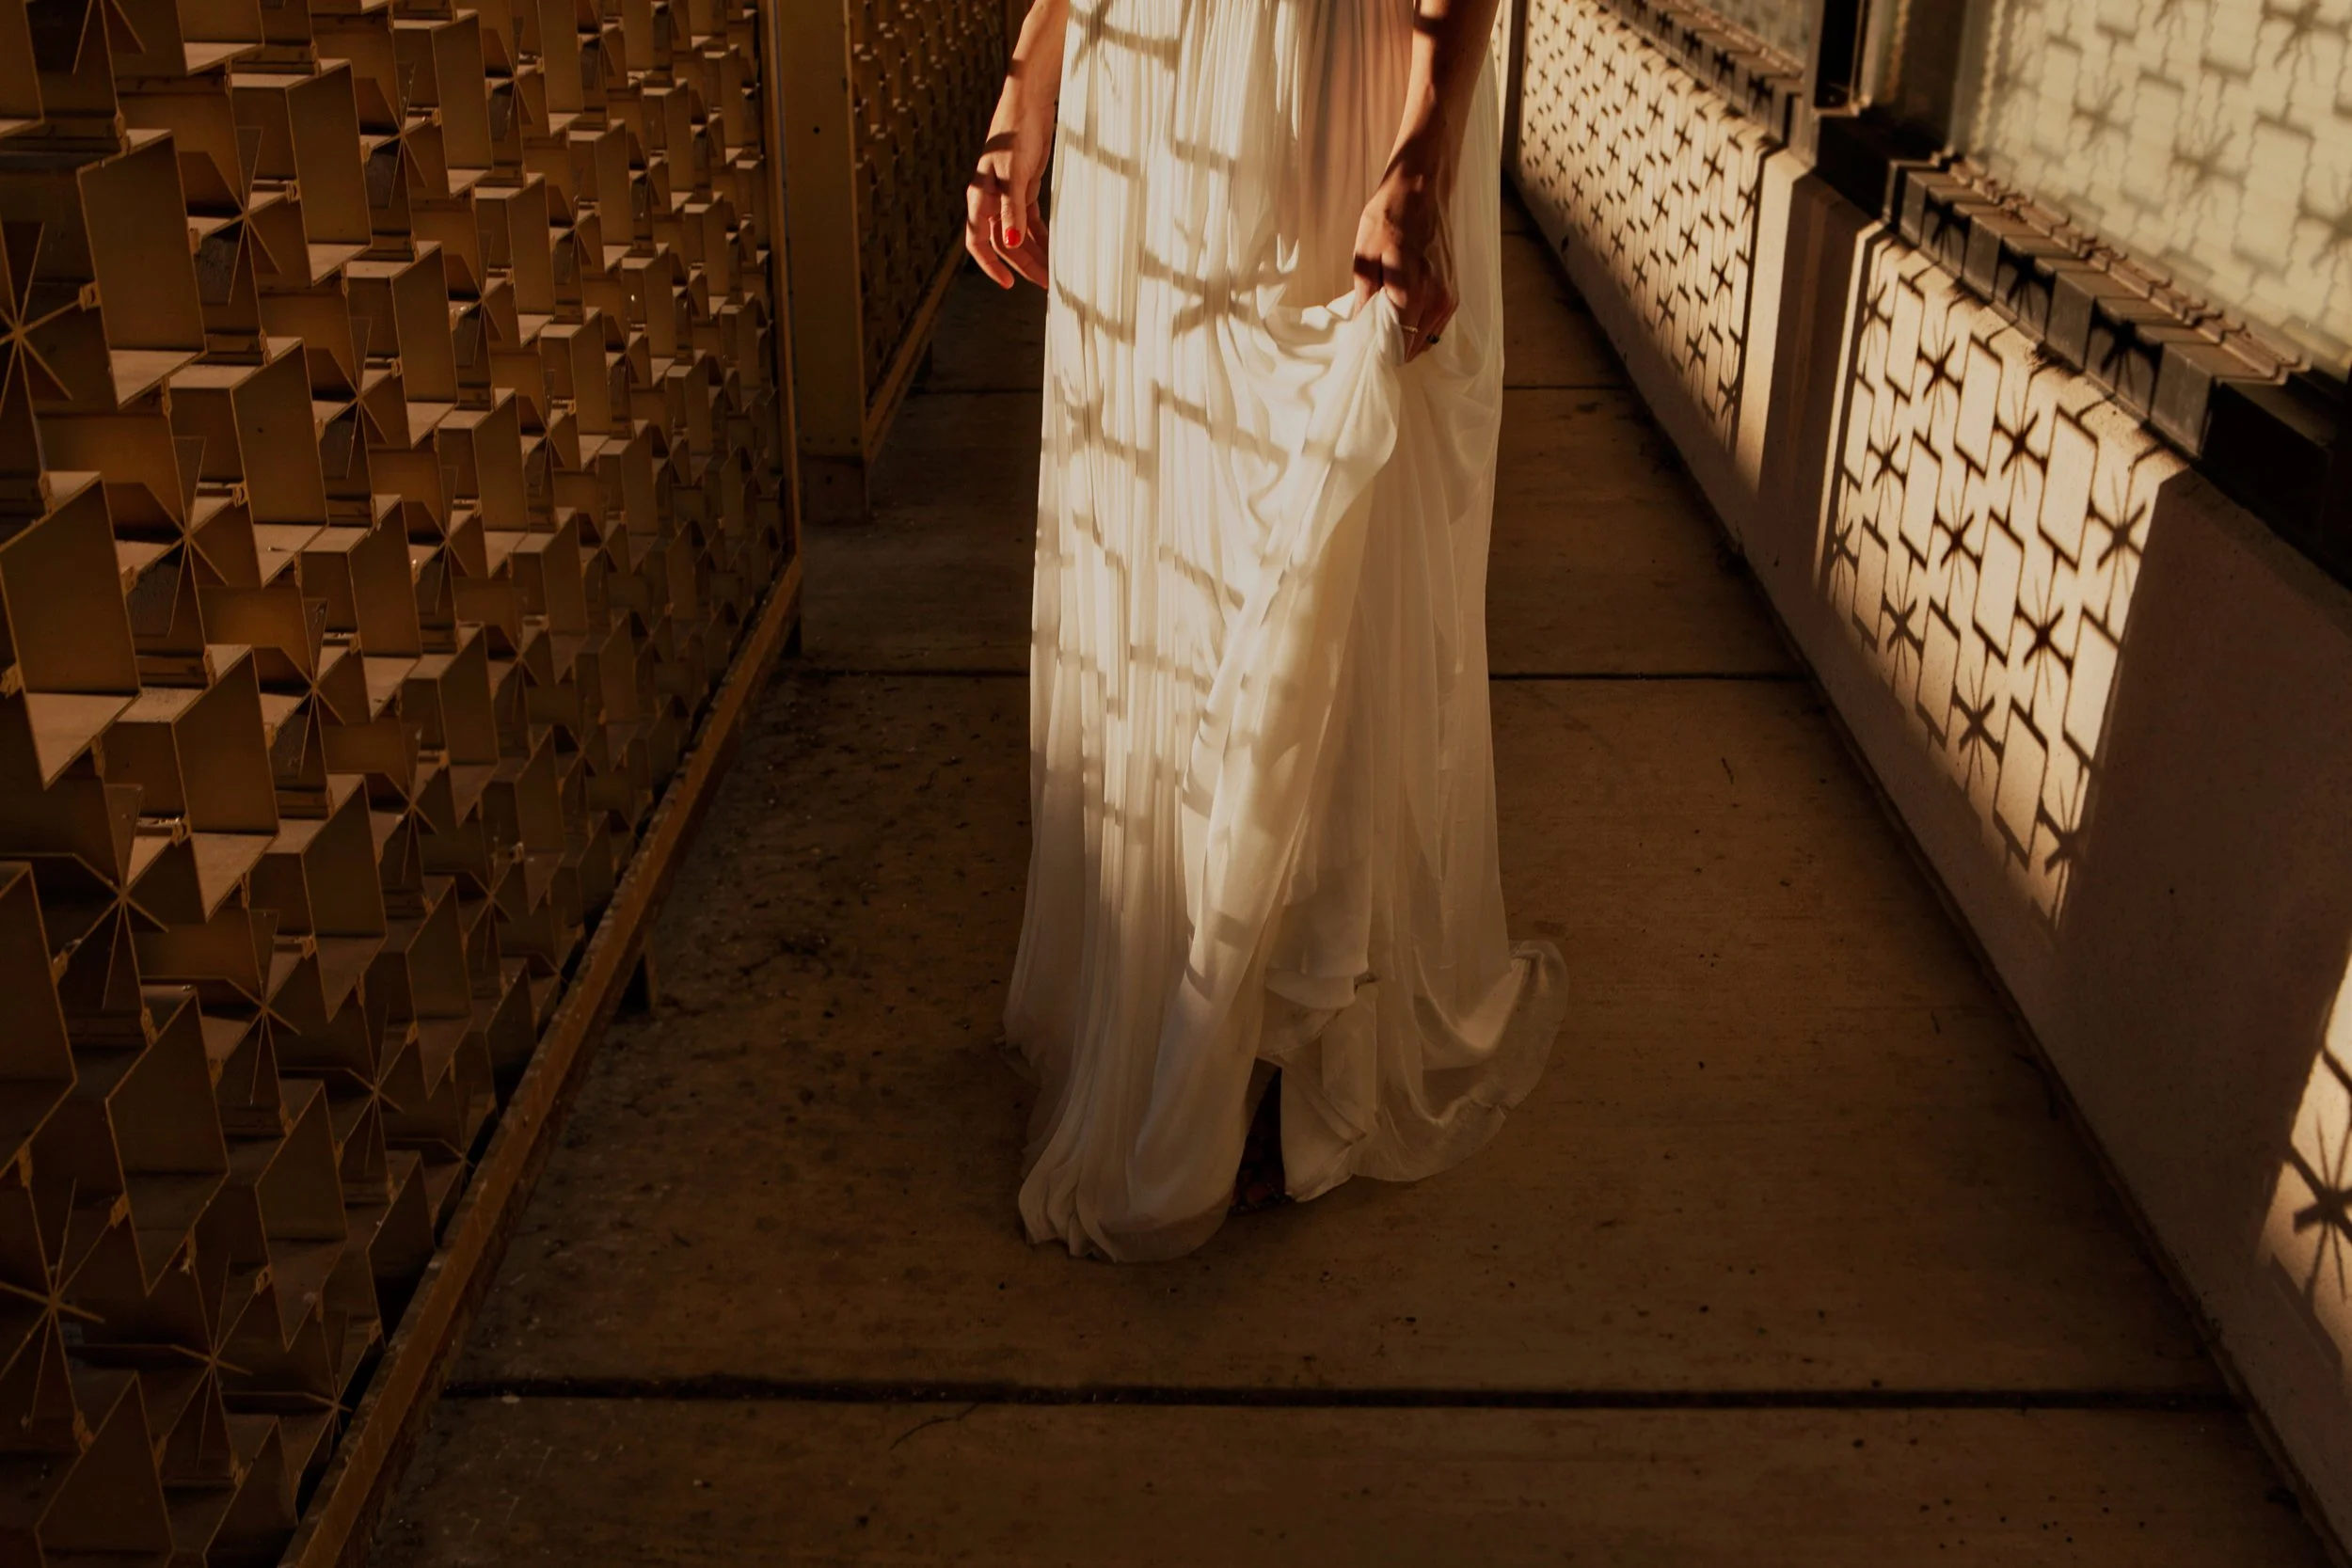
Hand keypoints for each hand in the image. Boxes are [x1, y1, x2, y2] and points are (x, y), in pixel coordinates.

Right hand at [967, 74, 1054, 289]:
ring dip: (1033, 252)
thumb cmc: (1016, 133)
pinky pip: (1029, 220)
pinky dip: (1039, 234)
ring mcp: (1006, 194)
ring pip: (1017, 233)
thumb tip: (1009, 242)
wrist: (1028, 102)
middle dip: (1023, 264)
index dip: (991, 265)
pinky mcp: (1023, 187)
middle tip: (1046, 282)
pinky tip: (1053, 248)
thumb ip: (1011, 211)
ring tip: (1053, 271)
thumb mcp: (1015, 175)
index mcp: (979, 197)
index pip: (978, 242)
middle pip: (1003, 242)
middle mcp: (989, 199)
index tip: (1008, 284)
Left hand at [1351, 162, 1456, 361]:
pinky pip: (1436, 325)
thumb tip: (1362, 328)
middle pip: (1414, 347)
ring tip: (1385, 326)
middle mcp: (1436, 299)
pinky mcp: (1453, 292)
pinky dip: (1419, 327)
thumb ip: (1366, 296)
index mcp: (1413, 292)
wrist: (1419, 190)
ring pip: (1427, 338)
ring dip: (1407, 339)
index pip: (1399, 344)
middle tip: (1372, 338)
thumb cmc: (1387, 218)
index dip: (1381, 352)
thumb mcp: (1365, 256)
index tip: (1366, 350)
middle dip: (1393, 348)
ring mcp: (1449, 297)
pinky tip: (1403, 315)